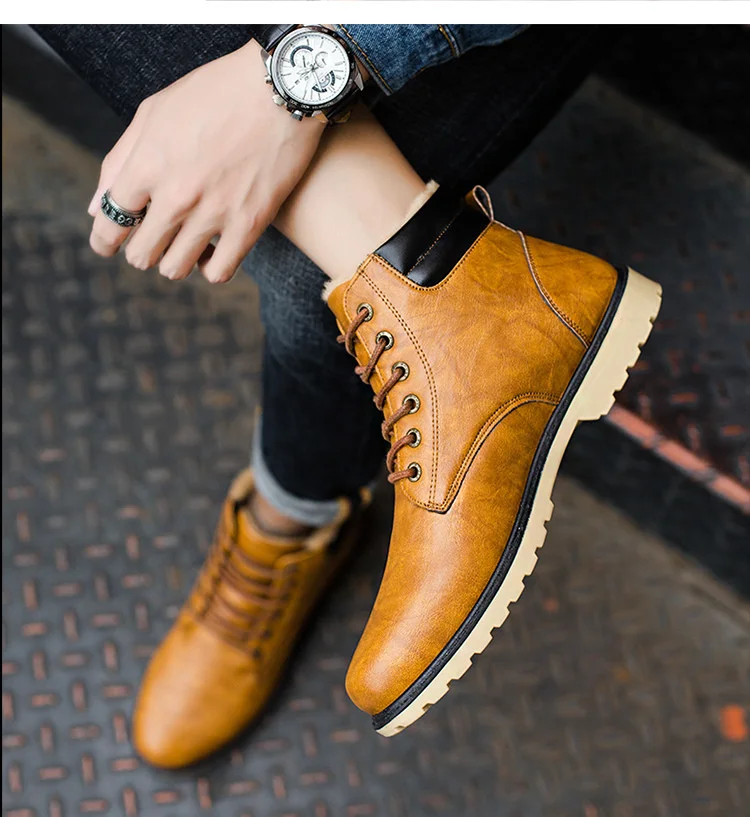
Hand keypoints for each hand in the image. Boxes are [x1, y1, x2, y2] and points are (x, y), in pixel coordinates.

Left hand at [88, 39, 324, 282]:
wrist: (278, 89)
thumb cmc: (215, 94)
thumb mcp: (154, 112)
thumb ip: (120, 161)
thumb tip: (96, 209)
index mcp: (147, 164)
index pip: (109, 223)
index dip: (105, 240)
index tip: (109, 243)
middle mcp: (176, 195)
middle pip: (140, 253)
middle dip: (141, 250)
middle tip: (153, 239)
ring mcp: (214, 213)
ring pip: (175, 269)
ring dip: (172, 262)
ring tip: (183, 245)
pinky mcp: (249, 224)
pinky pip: (218, 273)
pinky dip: (209, 269)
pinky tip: (212, 252)